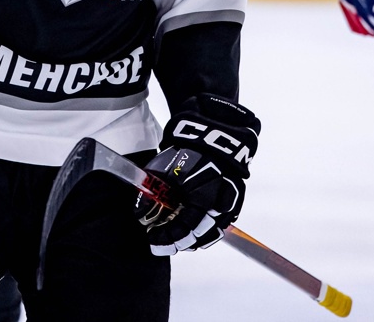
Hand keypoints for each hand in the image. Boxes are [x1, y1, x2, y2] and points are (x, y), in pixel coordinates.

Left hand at [135, 94, 259, 255]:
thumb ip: (152, 194)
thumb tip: (140, 215)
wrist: (212, 130)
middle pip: (201, 236)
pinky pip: (221, 221)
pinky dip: (206, 226)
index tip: (153, 240)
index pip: (186, 231)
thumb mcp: (164, 170)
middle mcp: (221, 205)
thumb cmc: (186, 150)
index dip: (168, 239)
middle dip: (180, 241)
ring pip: (213, 231)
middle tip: (163, 242)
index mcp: (204, 199)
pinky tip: (192, 225)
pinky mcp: (233, 197)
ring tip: (177, 237)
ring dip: (195, 237)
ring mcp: (230, 202)